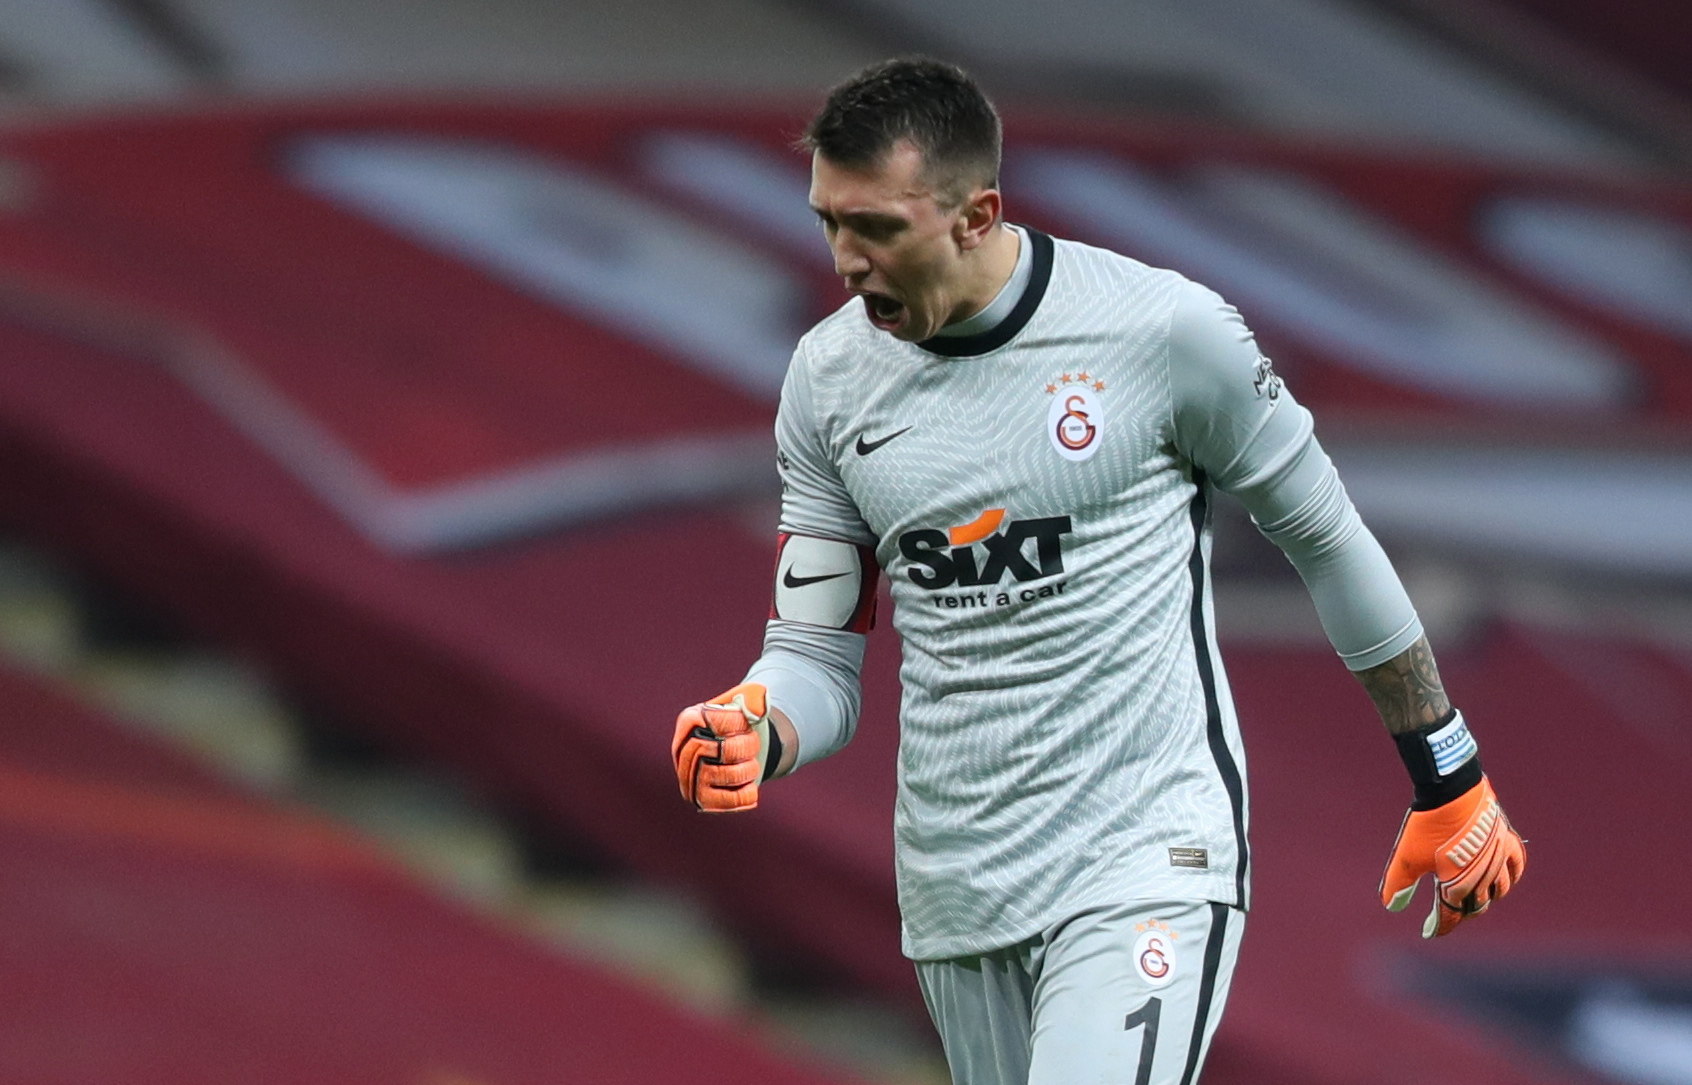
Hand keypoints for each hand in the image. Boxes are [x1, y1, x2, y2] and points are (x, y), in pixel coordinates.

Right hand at [672, 683, 770, 812]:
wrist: (742, 756)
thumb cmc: (741, 726)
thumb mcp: (746, 704)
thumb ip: (753, 698)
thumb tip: (760, 705)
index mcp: (689, 720)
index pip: (713, 720)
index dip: (737, 723)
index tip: (746, 724)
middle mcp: (682, 751)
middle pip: (723, 749)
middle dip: (747, 746)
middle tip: (752, 745)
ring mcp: (689, 779)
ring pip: (728, 775)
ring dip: (750, 769)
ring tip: (750, 765)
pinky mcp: (702, 801)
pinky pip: (730, 800)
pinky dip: (748, 792)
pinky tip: (749, 785)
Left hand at [1380, 775, 1525, 937]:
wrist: (1451, 791)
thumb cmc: (1427, 826)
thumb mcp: (1407, 857)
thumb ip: (1398, 885)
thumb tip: (1391, 906)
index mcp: (1458, 885)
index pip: (1450, 915)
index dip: (1440, 926)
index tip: (1429, 931)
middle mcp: (1482, 877)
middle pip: (1475, 905)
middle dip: (1461, 912)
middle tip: (1448, 911)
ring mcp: (1498, 859)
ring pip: (1498, 889)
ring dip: (1487, 897)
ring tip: (1475, 897)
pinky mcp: (1506, 840)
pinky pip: (1516, 865)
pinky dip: (1511, 875)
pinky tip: (1504, 878)